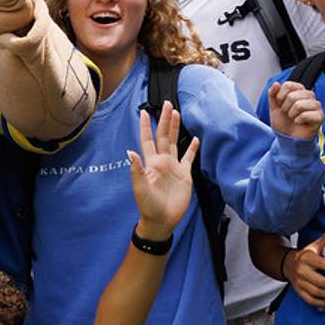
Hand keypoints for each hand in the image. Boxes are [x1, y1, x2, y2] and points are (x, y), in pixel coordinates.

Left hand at [127, 102, 195, 241]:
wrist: (162, 220)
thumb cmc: (148, 205)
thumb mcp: (140, 188)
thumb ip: (137, 170)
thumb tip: (130, 152)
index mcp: (151, 163)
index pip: (147, 140)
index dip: (146, 126)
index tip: (144, 111)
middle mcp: (162, 161)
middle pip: (163, 136)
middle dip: (164, 120)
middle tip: (166, 103)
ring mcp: (174, 167)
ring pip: (175, 143)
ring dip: (176, 128)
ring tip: (177, 113)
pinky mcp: (184, 175)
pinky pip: (188, 158)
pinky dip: (192, 149)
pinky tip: (195, 139)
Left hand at [267, 81, 324, 140]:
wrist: (288, 139)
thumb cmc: (284, 123)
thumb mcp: (274, 108)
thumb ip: (273, 95)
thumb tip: (276, 84)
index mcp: (299, 91)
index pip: (289, 85)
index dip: (280, 96)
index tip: (280, 104)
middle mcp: (309, 96)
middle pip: (293, 96)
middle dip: (285, 107)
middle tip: (287, 113)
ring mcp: (316, 106)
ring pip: (299, 105)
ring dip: (292, 114)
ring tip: (293, 118)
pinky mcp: (320, 116)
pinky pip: (306, 115)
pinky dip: (298, 120)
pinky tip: (299, 122)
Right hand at [285, 230, 324, 309]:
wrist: (287, 264)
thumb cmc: (305, 255)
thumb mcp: (314, 244)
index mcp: (306, 258)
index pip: (320, 264)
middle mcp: (302, 271)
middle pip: (319, 281)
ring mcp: (299, 283)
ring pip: (316, 292)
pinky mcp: (299, 291)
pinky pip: (311, 300)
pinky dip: (323, 302)